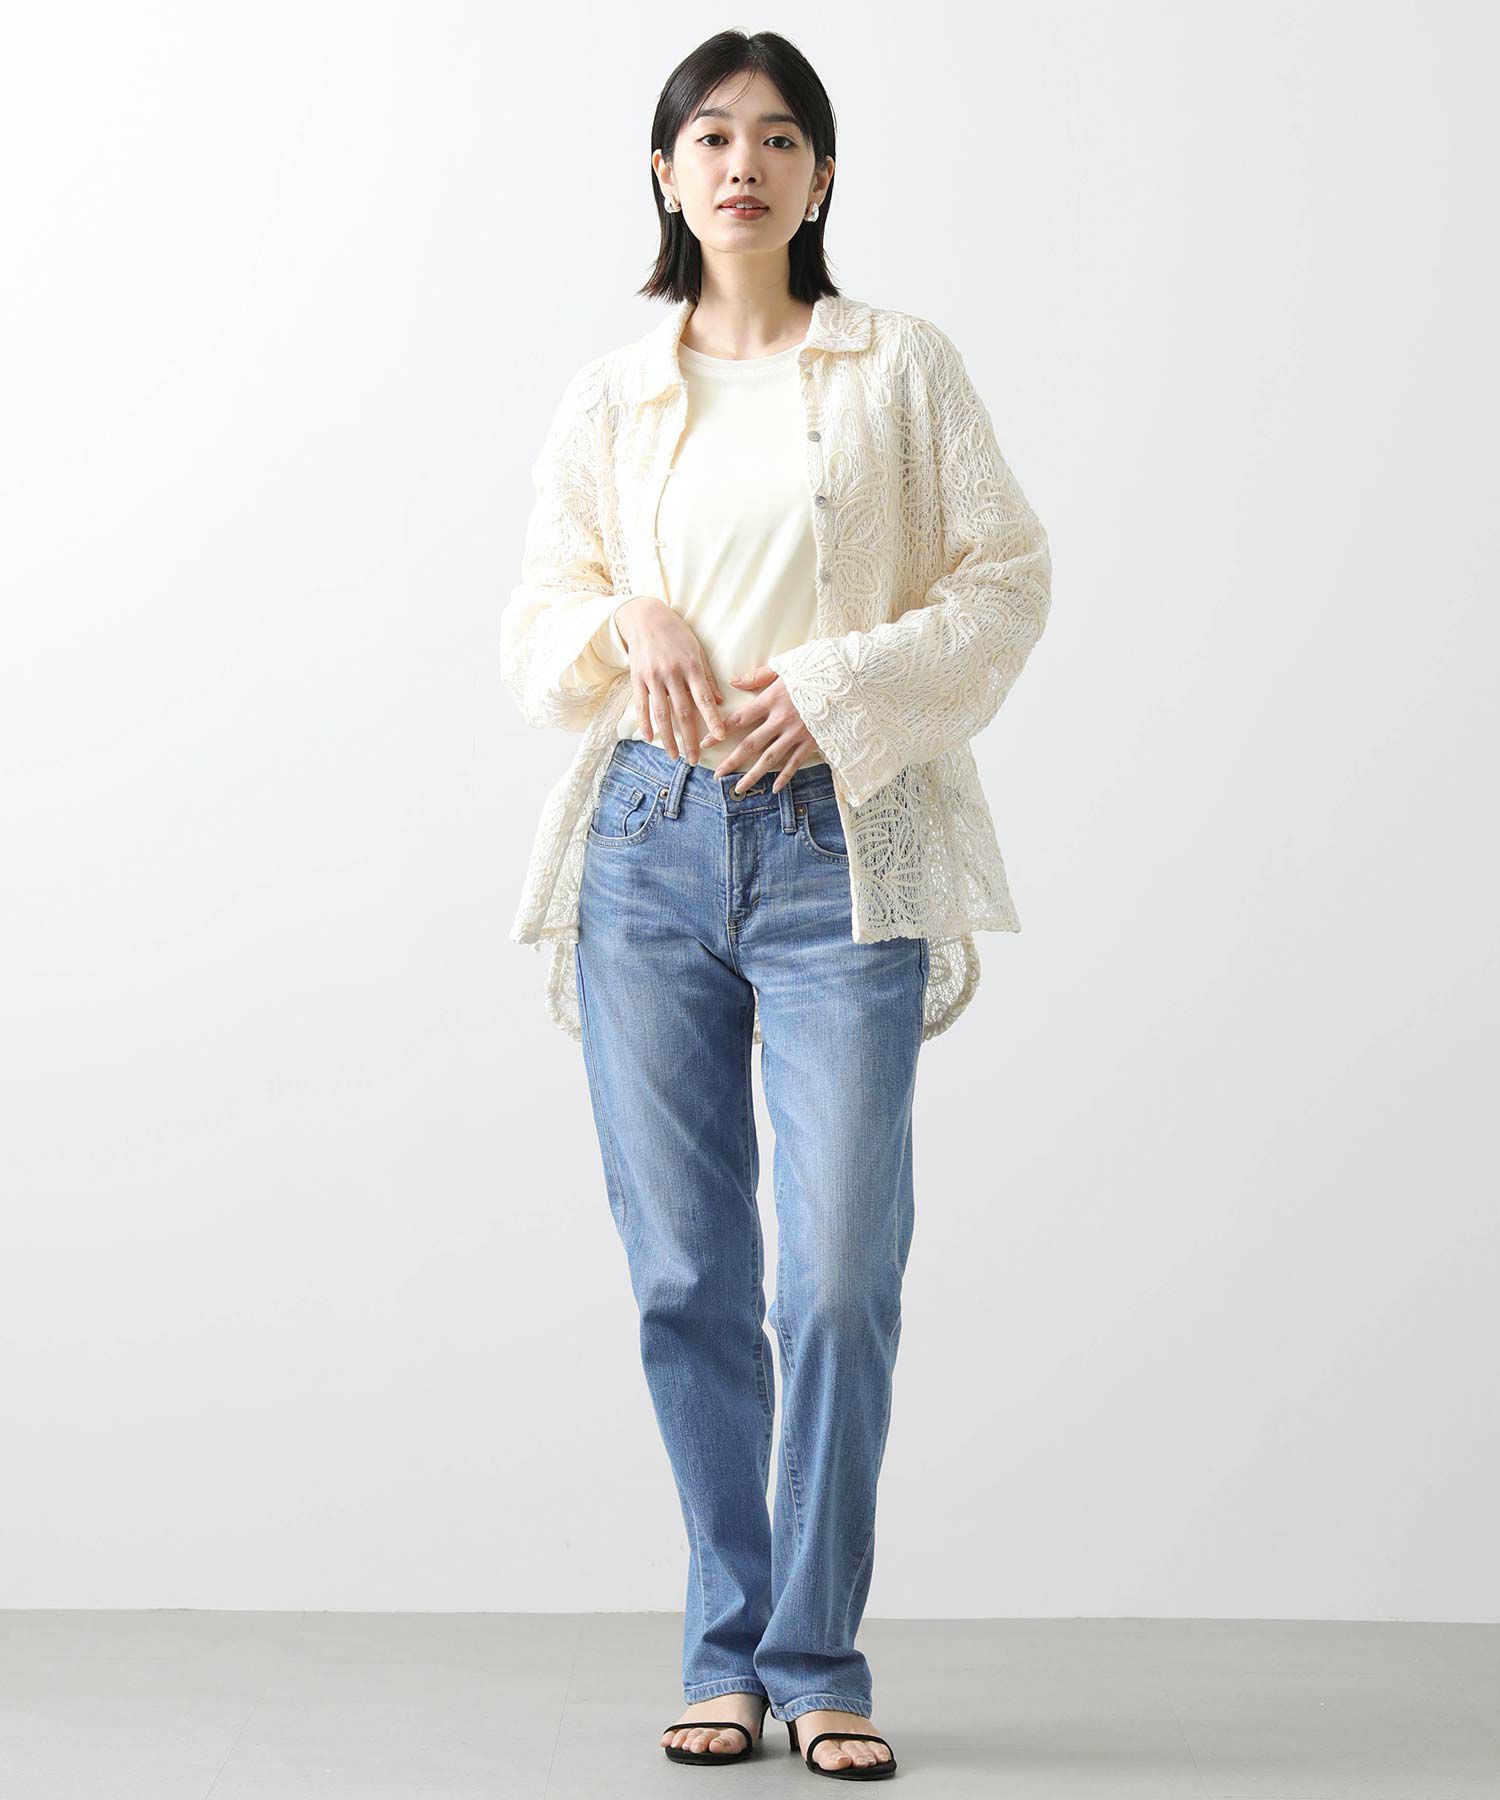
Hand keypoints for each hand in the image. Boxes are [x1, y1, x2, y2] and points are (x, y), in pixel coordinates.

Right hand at [614, 597, 726, 762]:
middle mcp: (672, 673)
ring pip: (661, 714)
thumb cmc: (677, 634)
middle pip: (683, 712)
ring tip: (675, 756)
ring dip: (668, 738)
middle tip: (695, 759)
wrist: (645, 617)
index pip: (704, 698)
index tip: (720, 736)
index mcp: (691, 666)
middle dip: (690, 738)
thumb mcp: (697, 650)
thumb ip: (708, 678)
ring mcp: (653, 677)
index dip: (712, 718)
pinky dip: (645, 723)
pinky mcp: (637, 678)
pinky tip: (650, 738)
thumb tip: (720, 701)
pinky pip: (641, 706)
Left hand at [713, 665, 825, 793]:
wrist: (850, 680)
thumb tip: (733, 681)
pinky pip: (795, 762)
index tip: (704, 744)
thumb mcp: (786, 666)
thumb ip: (758, 676)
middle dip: (731, 761)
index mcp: (772, 699)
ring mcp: (797, 733)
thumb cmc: (817, 669)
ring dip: (752, 775)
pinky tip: (775, 788)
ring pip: (770, 759)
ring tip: (738, 788)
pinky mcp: (813, 741)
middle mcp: (781, 719)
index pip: (738, 719)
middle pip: (750, 744)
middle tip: (716, 775)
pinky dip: (785, 776)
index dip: (719, 732)